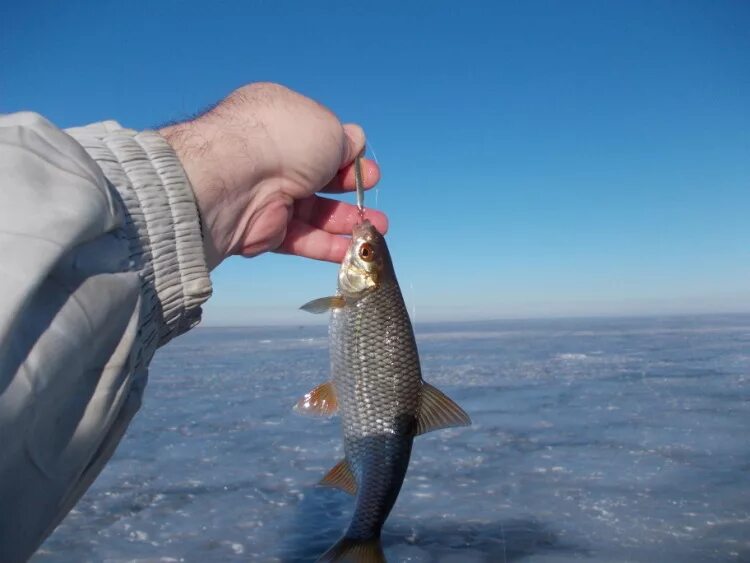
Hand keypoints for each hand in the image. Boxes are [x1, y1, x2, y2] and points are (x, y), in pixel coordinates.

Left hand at [159, 82, 385, 269]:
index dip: (345, 154)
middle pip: (319, 178)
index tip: (365, 165)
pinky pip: (302, 238)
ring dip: (347, 221)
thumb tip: (355, 143)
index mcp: (280, 122)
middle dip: (350, 187)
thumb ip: (345, 140)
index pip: (318, 139)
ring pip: (314, 211)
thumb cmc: (284, 140)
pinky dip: (329, 244)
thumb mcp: (327, 128)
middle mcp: (271, 157)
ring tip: (376, 229)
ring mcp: (268, 195)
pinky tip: (355, 249)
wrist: (237, 179)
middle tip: (370, 193)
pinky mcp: (266, 230)